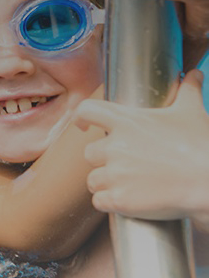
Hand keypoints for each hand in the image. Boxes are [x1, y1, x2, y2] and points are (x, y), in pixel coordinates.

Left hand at [73, 70, 208, 227]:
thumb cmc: (201, 146)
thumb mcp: (192, 112)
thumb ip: (187, 91)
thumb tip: (192, 75)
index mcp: (125, 122)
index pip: (87, 110)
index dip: (80, 118)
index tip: (83, 125)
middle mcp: (114, 147)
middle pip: (89, 153)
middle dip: (102, 159)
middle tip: (124, 164)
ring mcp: (114, 174)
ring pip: (92, 180)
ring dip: (105, 183)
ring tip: (127, 184)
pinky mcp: (118, 199)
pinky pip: (99, 201)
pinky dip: (108, 203)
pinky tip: (125, 200)